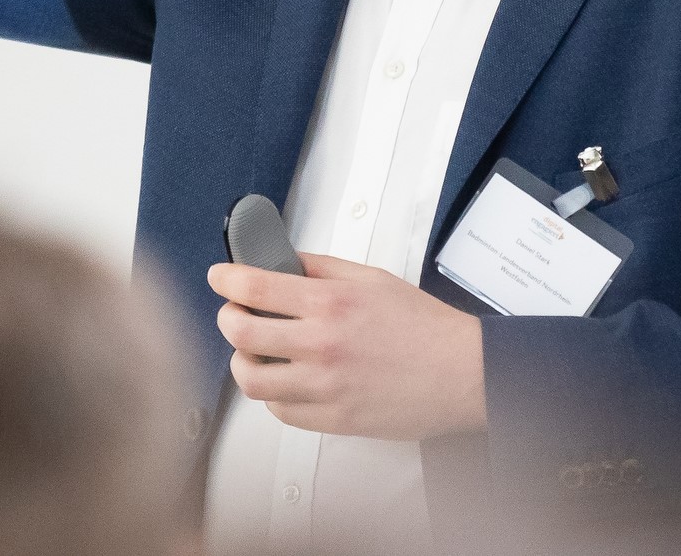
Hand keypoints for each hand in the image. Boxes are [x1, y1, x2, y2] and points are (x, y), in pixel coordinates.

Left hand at [208, 253, 486, 440]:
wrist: (461, 372)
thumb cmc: (425, 327)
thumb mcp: (374, 279)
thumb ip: (323, 268)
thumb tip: (282, 261)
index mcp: (332, 303)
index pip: (255, 287)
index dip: (226, 278)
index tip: (219, 276)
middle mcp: (322, 345)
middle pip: (241, 333)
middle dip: (227, 318)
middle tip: (233, 313)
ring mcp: (324, 387)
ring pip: (251, 379)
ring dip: (242, 361)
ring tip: (252, 352)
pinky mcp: (331, 419)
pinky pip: (279, 410)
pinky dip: (273, 394)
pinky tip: (284, 379)